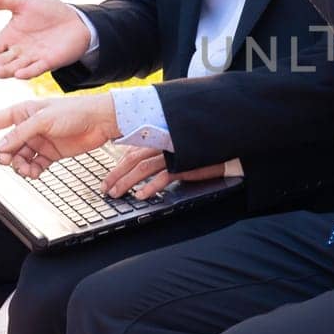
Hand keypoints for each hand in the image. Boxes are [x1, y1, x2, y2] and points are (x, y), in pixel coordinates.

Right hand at [0, 0, 91, 79]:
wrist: (75, 18)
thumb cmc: (47, 11)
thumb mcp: (22, 3)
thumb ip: (0, 1)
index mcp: (9, 38)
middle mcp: (18, 51)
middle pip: (1, 61)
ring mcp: (33, 58)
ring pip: (16, 66)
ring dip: (6, 70)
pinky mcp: (49, 61)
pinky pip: (37, 68)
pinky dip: (28, 71)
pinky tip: (19, 74)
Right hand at [0, 94, 118, 178]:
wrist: (100, 121)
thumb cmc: (74, 112)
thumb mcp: (44, 120)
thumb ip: (21, 134)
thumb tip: (0, 147)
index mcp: (23, 112)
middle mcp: (28, 127)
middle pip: (5, 145)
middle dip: (3, 155)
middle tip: (7, 160)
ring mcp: (39, 141)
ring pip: (18, 158)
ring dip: (18, 166)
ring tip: (26, 169)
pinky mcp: (51, 153)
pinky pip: (34, 165)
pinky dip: (32, 171)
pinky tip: (36, 172)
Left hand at [102, 147, 229, 200]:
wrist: (227, 147)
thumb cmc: (201, 148)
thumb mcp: (177, 147)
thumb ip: (159, 152)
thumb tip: (138, 160)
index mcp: (160, 138)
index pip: (133, 151)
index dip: (118, 166)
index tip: (109, 178)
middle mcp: (163, 143)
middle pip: (132, 160)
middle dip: (116, 175)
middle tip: (105, 189)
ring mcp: (173, 153)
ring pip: (142, 168)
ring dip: (127, 183)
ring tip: (117, 194)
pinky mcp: (184, 163)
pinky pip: (163, 177)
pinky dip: (150, 187)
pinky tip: (141, 196)